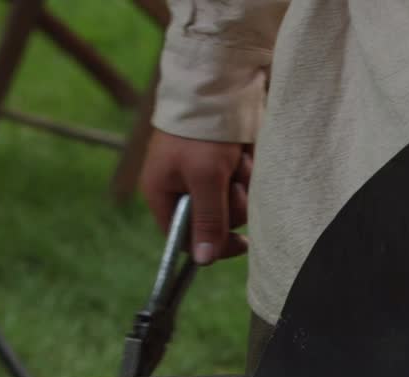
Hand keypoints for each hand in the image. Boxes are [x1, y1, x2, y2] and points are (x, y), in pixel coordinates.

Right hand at [139, 129, 251, 265]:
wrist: (217, 83)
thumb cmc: (202, 133)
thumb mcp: (206, 178)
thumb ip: (208, 220)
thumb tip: (203, 261)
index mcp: (161, 193)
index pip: (184, 237)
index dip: (212, 243)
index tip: (240, 243)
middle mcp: (180, 187)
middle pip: (214, 220)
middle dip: (232, 204)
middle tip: (235, 183)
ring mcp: (202, 174)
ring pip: (232, 200)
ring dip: (242, 183)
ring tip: (239, 160)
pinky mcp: (222, 161)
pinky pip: (240, 180)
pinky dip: (247, 169)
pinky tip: (244, 152)